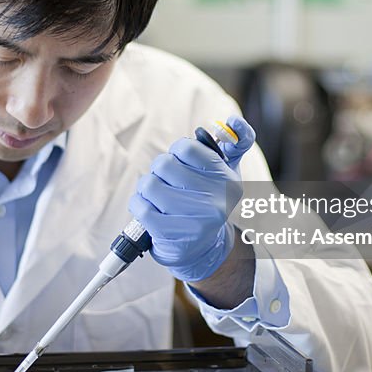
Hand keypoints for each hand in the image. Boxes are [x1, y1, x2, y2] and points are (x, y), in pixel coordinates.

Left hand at [128, 116, 254, 281]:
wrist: (203, 249)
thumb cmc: (209, 202)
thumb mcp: (226, 174)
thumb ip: (232, 144)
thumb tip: (232, 121)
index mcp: (227, 180)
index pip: (188, 148)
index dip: (177, 151)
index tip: (181, 161)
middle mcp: (215, 200)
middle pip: (164, 164)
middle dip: (159, 170)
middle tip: (166, 180)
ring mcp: (194, 219)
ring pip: (149, 184)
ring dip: (146, 188)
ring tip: (156, 195)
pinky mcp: (172, 233)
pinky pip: (140, 206)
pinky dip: (138, 204)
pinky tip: (149, 209)